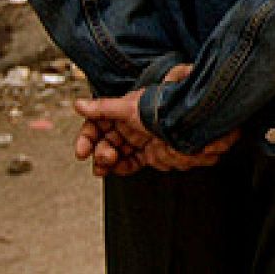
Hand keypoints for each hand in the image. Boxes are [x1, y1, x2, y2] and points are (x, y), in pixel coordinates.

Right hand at [74, 66, 238, 177]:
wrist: (195, 121)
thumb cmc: (165, 107)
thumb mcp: (131, 106)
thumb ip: (103, 108)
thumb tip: (79, 105)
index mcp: (125, 111)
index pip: (97, 124)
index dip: (87, 138)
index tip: (81, 150)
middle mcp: (132, 125)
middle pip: (105, 142)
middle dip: (99, 152)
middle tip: (105, 157)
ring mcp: (141, 140)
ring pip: (116, 155)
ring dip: (108, 162)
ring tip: (108, 164)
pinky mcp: (152, 154)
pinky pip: (131, 163)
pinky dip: (121, 168)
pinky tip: (116, 169)